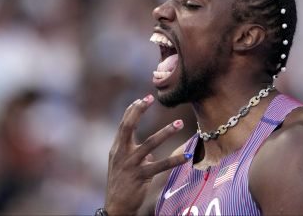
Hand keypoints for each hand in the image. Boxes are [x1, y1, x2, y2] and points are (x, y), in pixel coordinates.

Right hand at [104, 94, 190, 214]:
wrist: (116, 207)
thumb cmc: (121, 184)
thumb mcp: (123, 165)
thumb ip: (135, 155)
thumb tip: (151, 153)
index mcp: (117, 149)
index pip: (123, 124)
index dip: (132, 110)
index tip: (143, 98)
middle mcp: (121, 153)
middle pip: (128, 127)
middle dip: (138, 111)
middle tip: (151, 98)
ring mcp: (130, 164)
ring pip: (149, 144)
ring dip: (165, 132)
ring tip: (179, 123)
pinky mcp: (140, 176)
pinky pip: (160, 166)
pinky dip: (174, 160)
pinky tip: (186, 156)